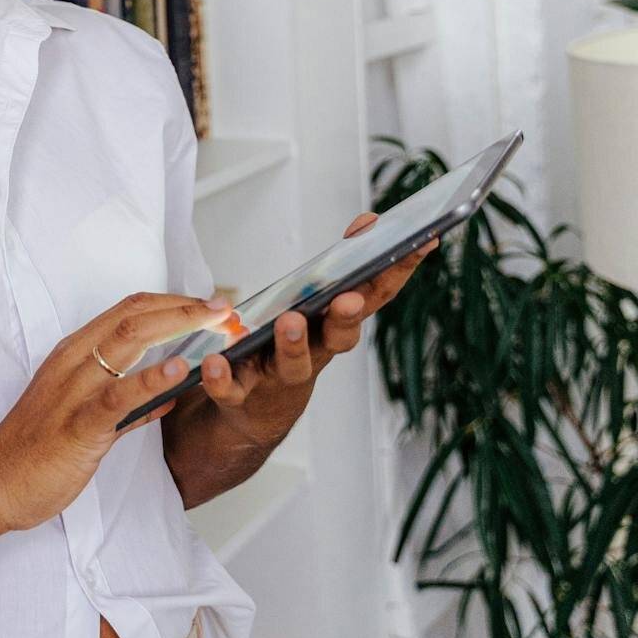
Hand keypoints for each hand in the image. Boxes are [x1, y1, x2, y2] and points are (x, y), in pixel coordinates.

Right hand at [0, 292, 233, 532]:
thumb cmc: (35, 452)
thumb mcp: (86, 417)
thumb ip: (128, 404)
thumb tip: (168, 391)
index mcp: (74, 355)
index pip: (128, 310)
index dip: (172, 302)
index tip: (208, 305)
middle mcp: (73, 362)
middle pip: (133, 316)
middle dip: (183, 306)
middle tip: (223, 306)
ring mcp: (73, 391)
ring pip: (127, 341)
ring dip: (176, 326)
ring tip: (215, 322)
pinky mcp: (76, 426)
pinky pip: (117, 396)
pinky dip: (149, 378)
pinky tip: (178, 369)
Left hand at [193, 213, 435, 450]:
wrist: (251, 414)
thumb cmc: (285, 347)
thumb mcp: (314, 307)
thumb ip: (336, 270)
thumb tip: (368, 222)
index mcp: (334, 327)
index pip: (373, 298)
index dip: (399, 273)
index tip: (422, 242)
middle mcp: (314, 353)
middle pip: (339, 338)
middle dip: (346, 317)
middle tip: (347, 298)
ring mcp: (279, 377)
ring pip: (293, 365)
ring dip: (293, 344)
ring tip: (290, 320)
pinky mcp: (241, 396)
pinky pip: (231, 389)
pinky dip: (222, 378)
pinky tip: (215, 361)